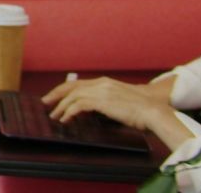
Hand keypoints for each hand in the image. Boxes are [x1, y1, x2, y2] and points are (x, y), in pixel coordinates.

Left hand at [42, 76, 174, 132]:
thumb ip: (106, 102)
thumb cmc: (142, 110)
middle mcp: (101, 83)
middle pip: (71, 86)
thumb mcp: (121, 102)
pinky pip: (78, 105)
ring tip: (55, 116)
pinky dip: (69, 112)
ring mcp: (101, 91)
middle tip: (45, 102)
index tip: (55, 96)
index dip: (64, 89)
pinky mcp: (102, 101)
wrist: (154, 111)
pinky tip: (66, 119)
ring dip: (61, 106)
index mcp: (105, 82)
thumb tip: (93, 111)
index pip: (78, 83)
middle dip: (56, 94)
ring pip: (72, 96)